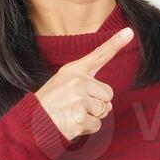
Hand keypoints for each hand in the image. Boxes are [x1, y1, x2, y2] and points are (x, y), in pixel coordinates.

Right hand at [34, 26, 132, 140]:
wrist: (30, 123)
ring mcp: (79, 100)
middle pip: (108, 95)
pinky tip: (71, 124)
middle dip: (97, 105)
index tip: (129, 32)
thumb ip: (85, 85)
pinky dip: (86, 128)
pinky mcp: (80, 118)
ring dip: (91, 117)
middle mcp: (77, 82)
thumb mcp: (63, 83)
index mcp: (74, 71)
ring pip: (104, 111)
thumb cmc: (50, 103)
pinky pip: (97, 125)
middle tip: (75, 106)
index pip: (99, 55)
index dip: (115, 43)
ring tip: (71, 115)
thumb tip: (109, 102)